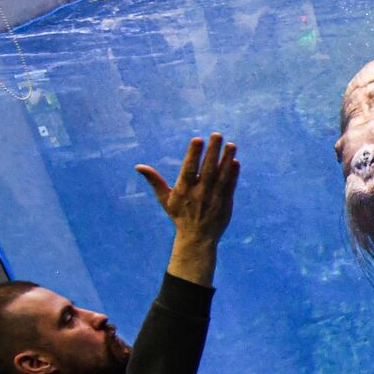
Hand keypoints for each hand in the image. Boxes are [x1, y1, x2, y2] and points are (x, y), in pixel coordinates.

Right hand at [135, 134, 240, 285]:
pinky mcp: (225, 204)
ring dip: (227, 159)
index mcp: (184, 191)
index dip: (193, 154)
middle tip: (216, 134)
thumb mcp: (165, 199)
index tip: (197, 139)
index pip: (189, 169)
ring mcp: (214, 198)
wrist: (197, 239)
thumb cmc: (179, 216)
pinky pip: (230, 186)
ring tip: (231, 145)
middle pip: (207, 169)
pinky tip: (235, 161)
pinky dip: (233, 174)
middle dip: (212, 151)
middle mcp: (199, 193)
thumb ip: (154, 181)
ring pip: (222, 176)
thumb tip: (138, 166)